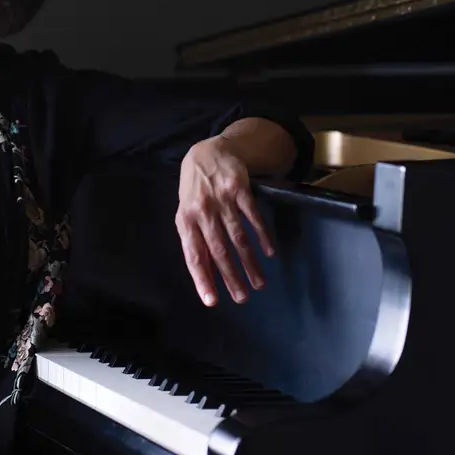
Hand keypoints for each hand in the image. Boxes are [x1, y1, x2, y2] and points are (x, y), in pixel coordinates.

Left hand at [176, 136, 274, 305]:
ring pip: (237, 237)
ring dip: (249, 262)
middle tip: (243, 297)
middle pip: (218, 250)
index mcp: (185, 221)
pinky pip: (252, 216)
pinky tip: (268, 252)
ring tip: (259, 283)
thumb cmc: (195, 192)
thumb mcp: (187, 215)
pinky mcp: (239, 189)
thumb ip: (196, 242)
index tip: (212, 301)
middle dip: (231, 277)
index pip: (193, 255)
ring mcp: (221, 200)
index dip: (202, 279)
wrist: (206, 154)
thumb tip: (206, 275)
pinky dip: (262, 235)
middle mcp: (202, 211)